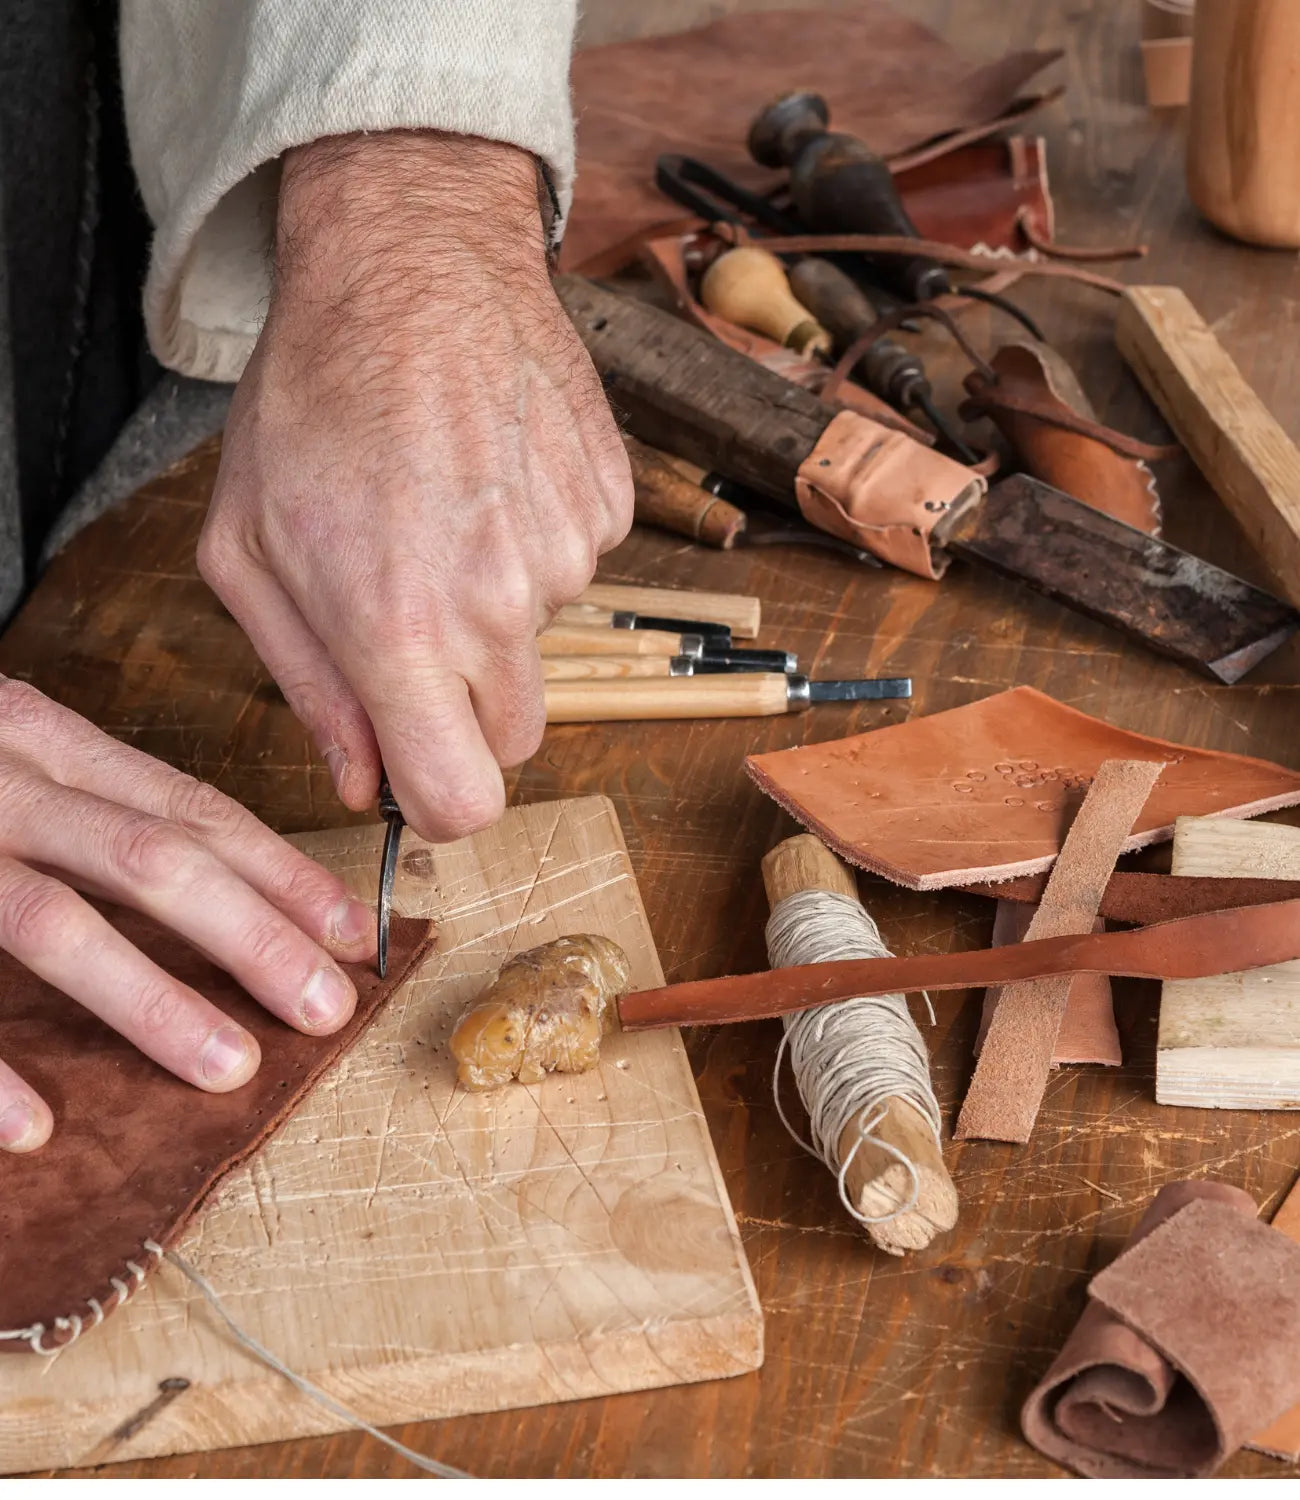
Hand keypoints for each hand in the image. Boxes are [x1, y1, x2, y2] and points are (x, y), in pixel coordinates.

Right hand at [0, 678, 376, 1151]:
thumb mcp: (13, 755)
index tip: (354, 932)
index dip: (279, 872)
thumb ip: (97, 804)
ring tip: (230, 1068)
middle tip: (328, 1007)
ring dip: (151, 999)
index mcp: (41, 739)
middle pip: (150, 856)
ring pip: (51, 920)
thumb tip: (223, 884)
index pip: (190, 806)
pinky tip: (35, 1126)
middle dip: (252, 935)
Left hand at [198, 131, 632, 841]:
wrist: (413, 261)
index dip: (437, 800)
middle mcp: (500, 605)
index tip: (416, 766)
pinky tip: (489, 477)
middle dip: (466, 708)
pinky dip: (536, 546)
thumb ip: (307, 684)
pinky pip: (577, 571)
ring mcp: (570, 554)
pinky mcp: (612, 508)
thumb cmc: (312, 397)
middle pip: (514, 739)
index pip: (463, 801)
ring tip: (445, 513)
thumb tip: (364, 779)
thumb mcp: (249, 549)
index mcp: (399, 628)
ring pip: (544, 647)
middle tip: (415, 622)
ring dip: (498, 610)